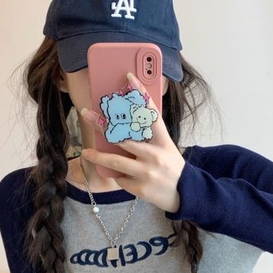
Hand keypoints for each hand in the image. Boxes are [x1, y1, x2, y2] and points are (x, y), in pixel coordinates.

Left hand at [80, 72, 184, 212]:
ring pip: (116, 160)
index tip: (129, 77)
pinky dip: (118, 176)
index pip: (150, 113)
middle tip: (86, 114)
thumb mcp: (166, 148)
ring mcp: (147, 172)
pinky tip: (119, 175)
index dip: (140, 94)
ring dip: (98, 156)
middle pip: (123, 136)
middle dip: (102, 124)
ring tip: (86, 152)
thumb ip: (148, 139)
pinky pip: (120, 178)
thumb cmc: (171, 168)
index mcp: (163, 141)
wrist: (185, 194)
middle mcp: (155, 155)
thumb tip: (122, 128)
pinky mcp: (140, 188)